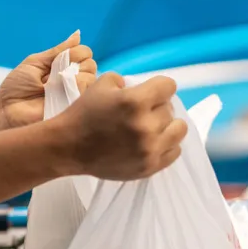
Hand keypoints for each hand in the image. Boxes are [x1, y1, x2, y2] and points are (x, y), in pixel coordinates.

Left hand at [0, 31, 96, 132]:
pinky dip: (76, 86)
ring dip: (76, 74)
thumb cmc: (16, 89)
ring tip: (56, 82)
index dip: (76, 52)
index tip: (60, 58)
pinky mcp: (75, 110)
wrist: (6, 113)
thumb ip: (58, 51)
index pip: (84, 54)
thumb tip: (78, 34)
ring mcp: (75, 97)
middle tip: (57, 72)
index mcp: (62, 70)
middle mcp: (72, 83)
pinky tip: (61, 90)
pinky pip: (87, 93)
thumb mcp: (35, 63)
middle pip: (91, 64)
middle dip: (77, 62)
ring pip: (92, 78)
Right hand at [55, 73, 187, 179]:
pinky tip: (153, 142)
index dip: (159, 87)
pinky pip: (175, 151)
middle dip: (157, 106)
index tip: (150, 92)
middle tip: (143, 112)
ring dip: (168, 126)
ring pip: (179, 130)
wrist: (68, 147)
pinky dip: (167, 144)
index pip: (168, 86)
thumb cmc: (84, 113)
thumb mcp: (101, 84)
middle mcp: (146, 125)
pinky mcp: (149, 167)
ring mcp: (149, 149)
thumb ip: (127, 81)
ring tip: (153, 127)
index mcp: (135, 101)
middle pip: (171, 109)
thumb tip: (146, 90)